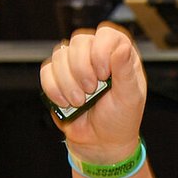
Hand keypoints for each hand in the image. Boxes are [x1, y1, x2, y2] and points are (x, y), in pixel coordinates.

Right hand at [39, 21, 146, 164]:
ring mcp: (74, 64)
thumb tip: (122, 47)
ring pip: (60, 56)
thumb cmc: (120, 119)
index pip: (106, 34)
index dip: (100, 51)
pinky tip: (66, 103)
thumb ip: (125, 71)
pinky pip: (47, 71)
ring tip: (81, 102)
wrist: (100, 142)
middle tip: (92, 91)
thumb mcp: (130, 97)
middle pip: (79, 42)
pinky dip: (55, 89)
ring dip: (69, 83)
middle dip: (83, 69)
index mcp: (118, 54)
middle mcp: (96, 54)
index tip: (104, 75)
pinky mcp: (57, 77)